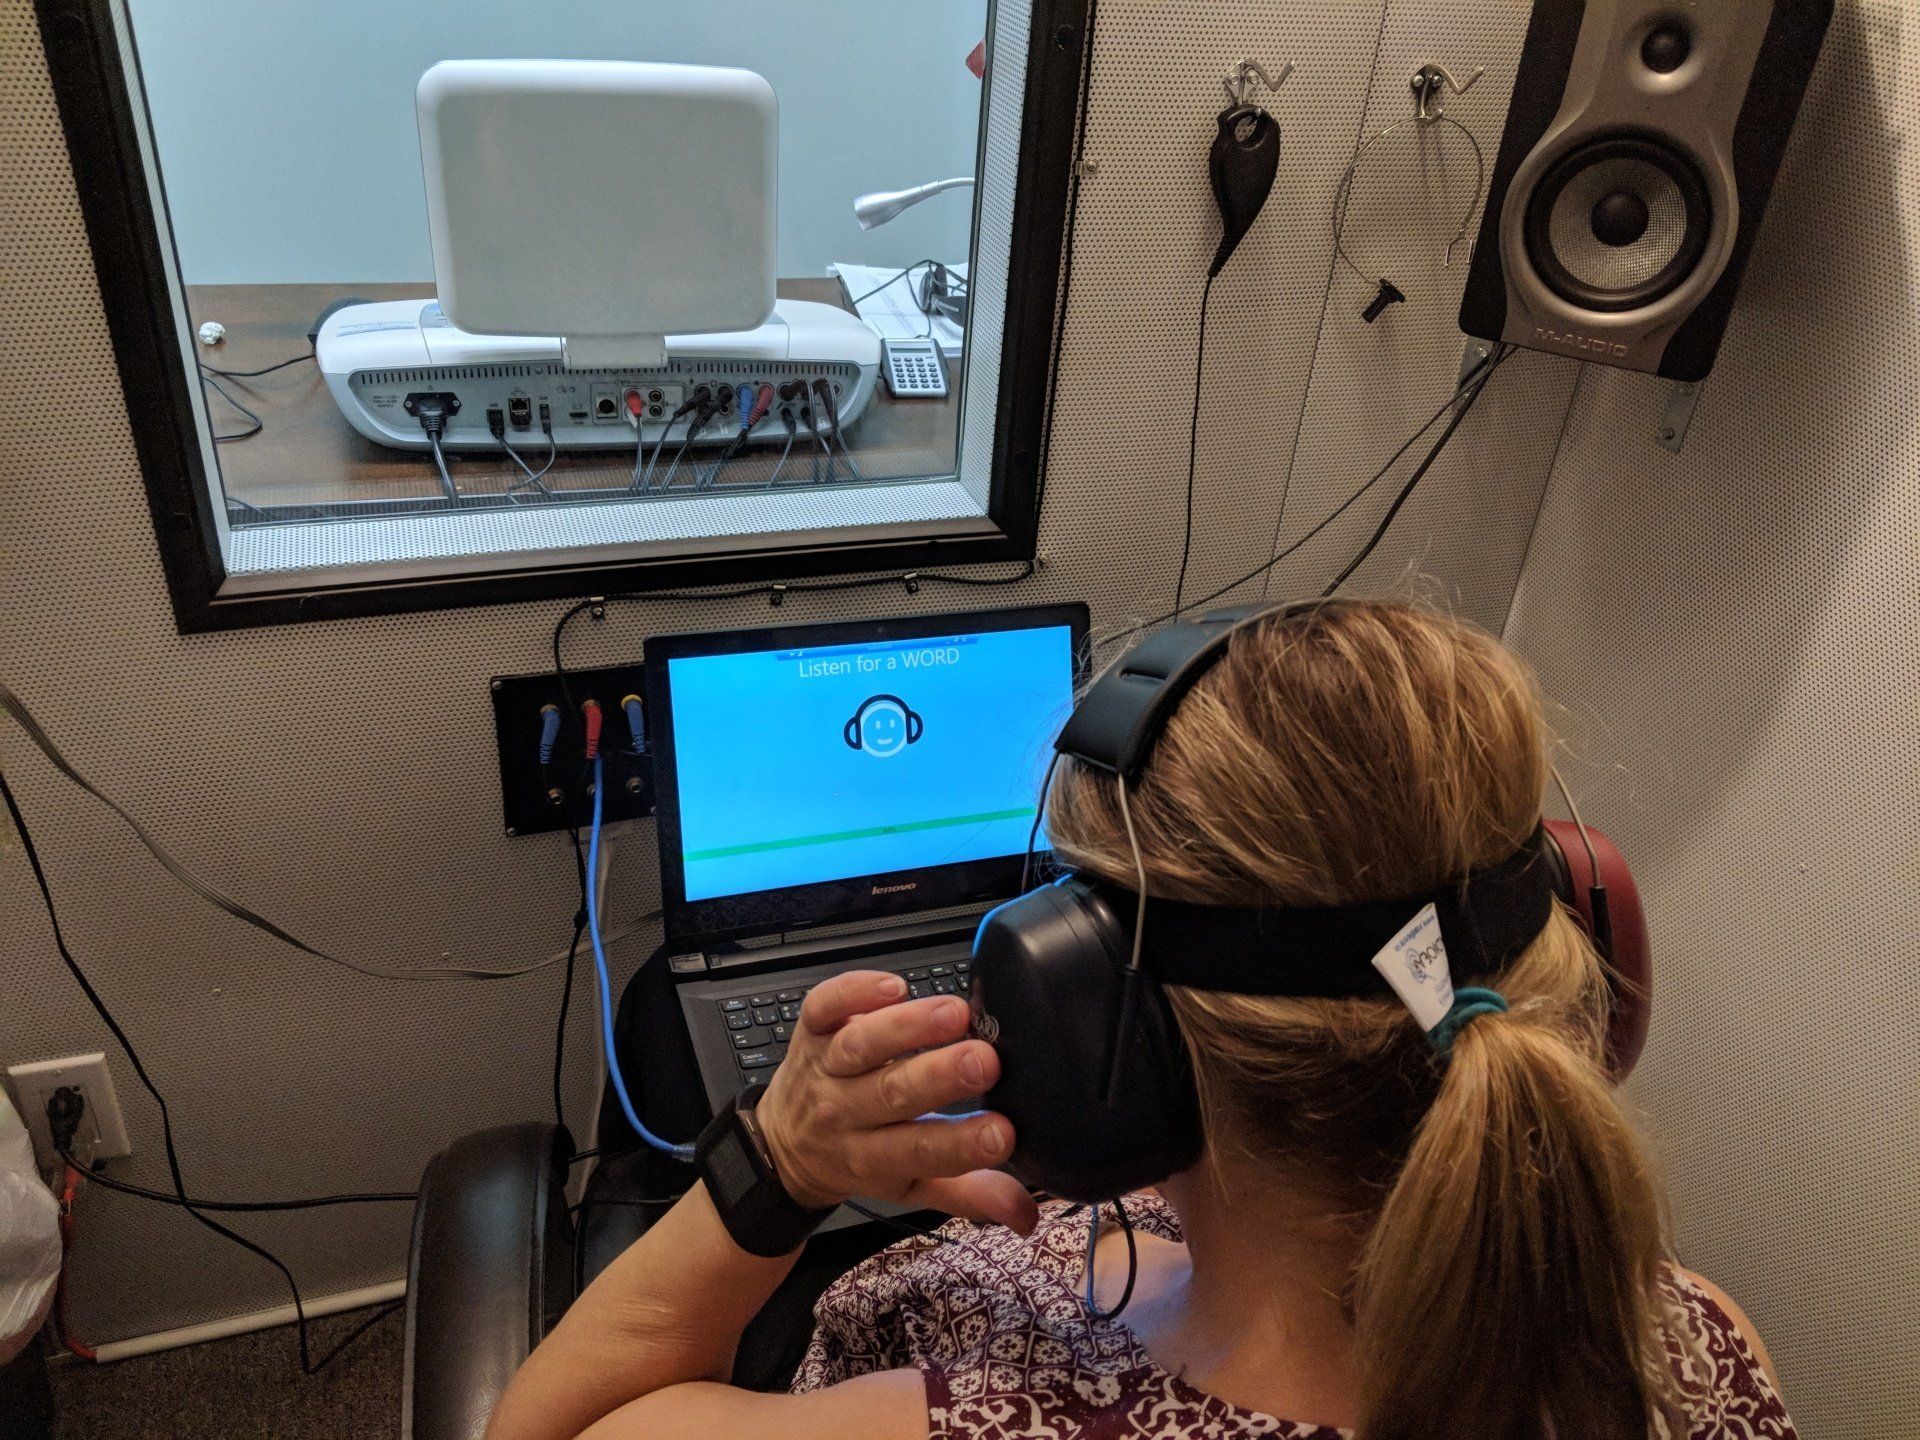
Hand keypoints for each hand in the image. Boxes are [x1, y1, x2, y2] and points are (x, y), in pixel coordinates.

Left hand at [753, 970, 1037, 1234]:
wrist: (782, 1149)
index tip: (1003, 1131)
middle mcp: (848, 1111)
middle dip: (940, 1076)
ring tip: (954, 1013)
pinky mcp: (812, 1030)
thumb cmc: (859, 1161)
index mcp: (876, 1158)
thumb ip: (971, 1196)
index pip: (923, 1152)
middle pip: (892, 1093)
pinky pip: (825, 1006)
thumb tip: (1028, 1213)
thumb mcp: (912, 1189)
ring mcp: (827, 1067)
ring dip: (907, 1027)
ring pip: (862, 1045)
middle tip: (985, 1061)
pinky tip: (894, 986)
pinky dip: (854, 992)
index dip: (963, 1144)